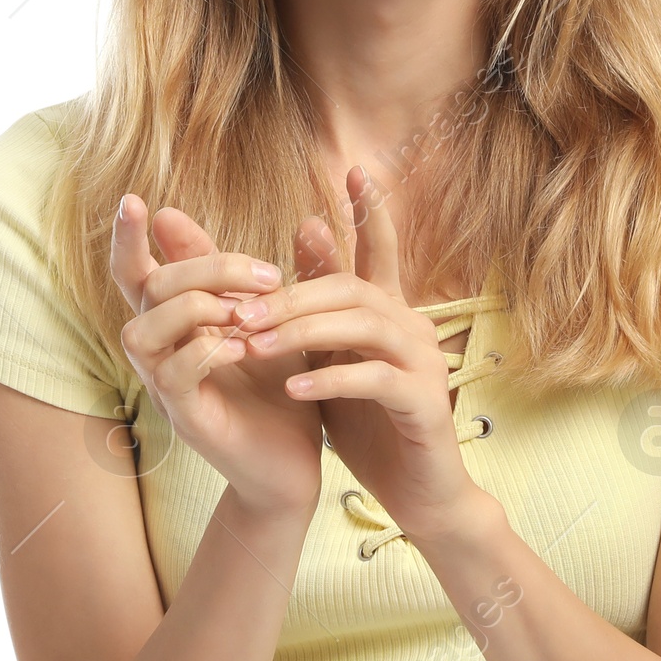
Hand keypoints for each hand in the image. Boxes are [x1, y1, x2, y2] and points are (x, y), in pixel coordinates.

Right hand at [111, 197, 323, 517]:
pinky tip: (244, 346)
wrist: (294, 460)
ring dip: (195, 308)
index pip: (135, 272)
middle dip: (204, 267)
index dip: (128, 238)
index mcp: (175, 323)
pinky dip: (206, 351)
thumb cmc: (276, 384)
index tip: (135, 200)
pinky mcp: (185, 418)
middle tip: (266, 272)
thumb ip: (225, 270)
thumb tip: (181, 213)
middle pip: (149, 289)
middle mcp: (159, 352)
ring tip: (248, 313)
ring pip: (142, 331)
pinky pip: (173, 375)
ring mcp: (165, 387)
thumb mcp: (259, 316)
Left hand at [225, 165, 476, 544]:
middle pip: (352, 289)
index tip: (355, 169)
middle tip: (237, 309)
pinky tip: (292, 388)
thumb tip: (306, 226)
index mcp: (390, 312)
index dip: (372, 211)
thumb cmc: (370, 421)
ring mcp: (423, 363)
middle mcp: (412, 326)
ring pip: (363, 326)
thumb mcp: (335, 355)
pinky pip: (374, 379)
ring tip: (252, 345)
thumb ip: (320, 302)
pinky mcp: (423, 403)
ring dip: (302, 333)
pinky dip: (330, 380)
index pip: (383, 250)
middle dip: (292, 295)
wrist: (416, 491)